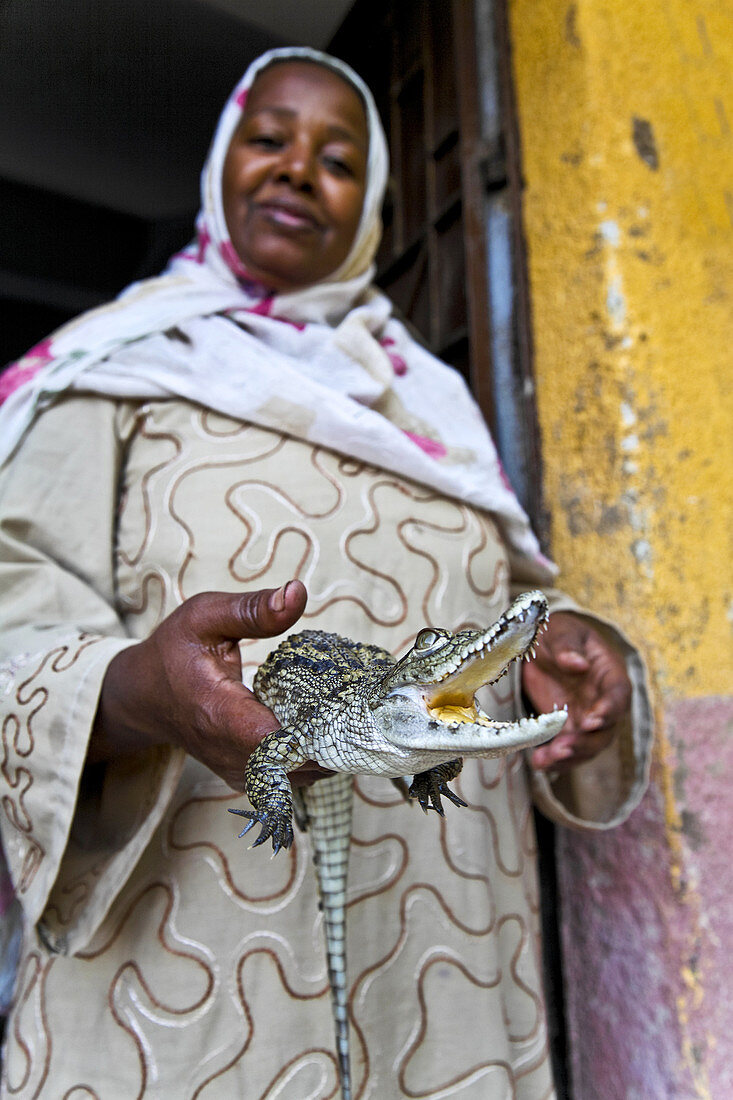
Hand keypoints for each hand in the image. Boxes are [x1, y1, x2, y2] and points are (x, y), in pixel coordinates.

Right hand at [91, 581, 330, 789]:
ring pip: (301, 775)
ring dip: (328, 747)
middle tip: (359, 702)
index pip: (278, 741)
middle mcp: (229, 753)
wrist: (143, 696)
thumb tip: (297, 592)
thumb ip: (252, 609)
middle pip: (299, 762)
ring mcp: (239, 771)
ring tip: (346, 710)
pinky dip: (313, 754)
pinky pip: (291, 775)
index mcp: (219, 713)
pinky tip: (325, 724)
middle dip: (334, 735)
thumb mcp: (205, 617)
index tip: (345, 701)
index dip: (318, 728)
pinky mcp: (247, 776)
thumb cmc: (173, 652)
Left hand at [523, 612, 630, 773]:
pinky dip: (555, 760)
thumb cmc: (559, 633)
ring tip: (545, 760)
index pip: (618, 695)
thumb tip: (577, 664)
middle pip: (605, 730)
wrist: (544, 645)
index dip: (608, 710)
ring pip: (587, 746)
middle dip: (585, 742)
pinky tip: (539, 763)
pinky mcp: (568, 729)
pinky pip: (567, 750)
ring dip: (569, 757)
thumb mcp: (562, 630)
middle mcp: (603, 702)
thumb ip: (569, 646)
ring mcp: (586, 718)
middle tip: (563, 748)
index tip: (591, 720)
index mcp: (610, 674)